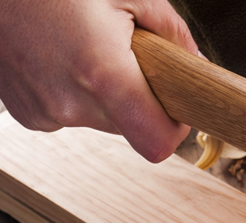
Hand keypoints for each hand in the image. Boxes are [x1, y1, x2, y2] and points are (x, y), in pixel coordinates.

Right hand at [0, 0, 196, 161]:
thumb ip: (172, 32)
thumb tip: (195, 64)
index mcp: (102, 76)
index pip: (157, 143)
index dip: (174, 130)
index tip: (176, 109)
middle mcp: (70, 103)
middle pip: (130, 128)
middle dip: (138, 99)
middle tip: (126, 57)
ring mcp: (43, 111)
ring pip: (100, 119)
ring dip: (105, 94)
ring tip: (87, 49)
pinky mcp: (25, 113)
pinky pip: (69, 113)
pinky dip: (74, 92)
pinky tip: (62, 56)